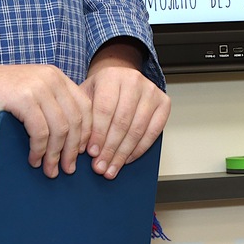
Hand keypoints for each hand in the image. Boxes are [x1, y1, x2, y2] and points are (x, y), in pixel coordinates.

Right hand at [0, 59, 91, 177]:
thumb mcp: (29, 95)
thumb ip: (49, 108)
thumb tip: (70, 142)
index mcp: (56, 76)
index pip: (85, 106)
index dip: (88, 132)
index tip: (84, 154)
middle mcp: (51, 78)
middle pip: (76, 119)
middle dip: (74, 149)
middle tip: (68, 169)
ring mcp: (37, 87)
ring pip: (61, 128)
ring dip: (56, 154)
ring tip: (50, 170)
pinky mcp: (23, 99)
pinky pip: (40, 132)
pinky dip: (39, 150)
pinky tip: (33, 160)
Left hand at [82, 41, 169, 179]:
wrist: (121, 78)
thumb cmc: (102, 90)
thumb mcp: (87, 95)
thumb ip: (84, 116)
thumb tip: (79, 146)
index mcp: (110, 76)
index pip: (104, 109)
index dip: (98, 134)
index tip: (91, 153)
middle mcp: (133, 80)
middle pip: (122, 121)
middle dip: (110, 148)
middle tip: (101, 166)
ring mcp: (151, 91)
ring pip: (137, 129)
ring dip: (123, 153)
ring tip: (112, 168)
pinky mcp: (164, 102)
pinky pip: (153, 132)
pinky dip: (139, 149)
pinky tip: (127, 158)